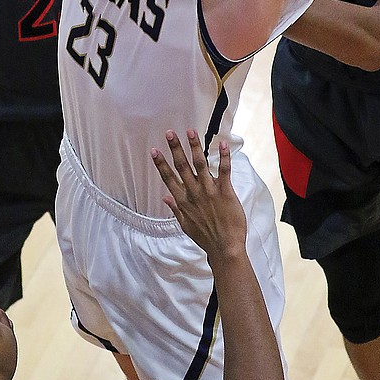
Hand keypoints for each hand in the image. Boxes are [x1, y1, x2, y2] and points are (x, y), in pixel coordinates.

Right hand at [152, 130, 246, 257]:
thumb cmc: (205, 237)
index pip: (168, 178)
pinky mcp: (225, 192)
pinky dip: (224, 157)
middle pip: (182, 166)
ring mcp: (209, 192)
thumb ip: (175, 209)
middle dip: (175, 148)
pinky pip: (224, 171)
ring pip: (200, 164)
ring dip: (195, 147)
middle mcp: (194, 193)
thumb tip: (165, 197)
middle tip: (170, 133)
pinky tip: (222, 144)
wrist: (225, 248)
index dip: (161, 163)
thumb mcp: (185, 225)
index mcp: (183, 201)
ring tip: (191, 132)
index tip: (154, 150)